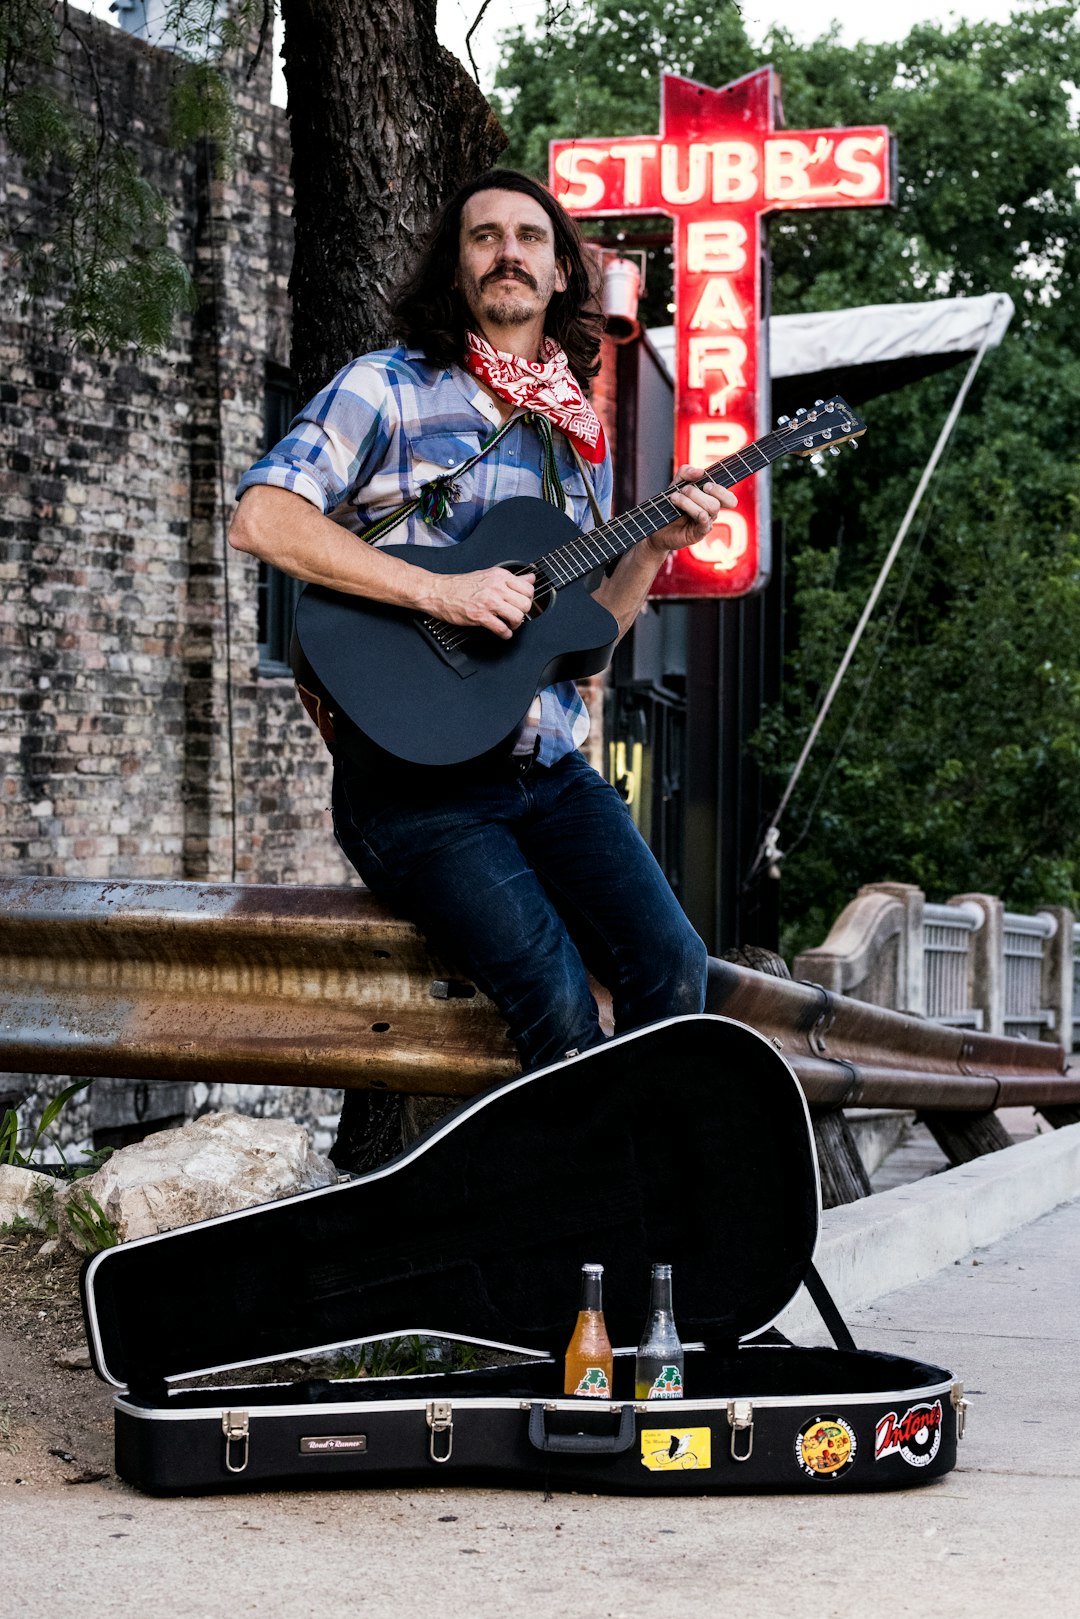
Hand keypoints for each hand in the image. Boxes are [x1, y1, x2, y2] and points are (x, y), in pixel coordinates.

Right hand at [419, 565, 534, 639]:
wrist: (438, 591)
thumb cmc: (460, 585)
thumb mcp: (489, 575)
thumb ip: (511, 578)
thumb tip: (530, 578)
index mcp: (499, 576)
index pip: (528, 588)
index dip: (528, 599)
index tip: (522, 604)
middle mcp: (496, 587)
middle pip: (525, 604)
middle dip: (523, 613)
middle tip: (516, 615)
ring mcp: (488, 602)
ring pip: (517, 616)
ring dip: (515, 624)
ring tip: (509, 624)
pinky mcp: (480, 616)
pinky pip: (502, 629)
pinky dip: (505, 634)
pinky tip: (502, 632)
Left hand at [648, 466, 736, 553]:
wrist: (657, 525)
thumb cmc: (670, 505)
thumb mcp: (676, 483)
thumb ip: (686, 473)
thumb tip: (701, 471)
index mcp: (711, 500)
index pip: (729, 499)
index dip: (721, 490)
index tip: (705, 484)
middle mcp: (711, 513)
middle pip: (717, 502)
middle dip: (698, 492)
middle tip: (684, 489)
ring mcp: (706, 524)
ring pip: (710, 509)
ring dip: (690, 500)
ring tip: (674, 497)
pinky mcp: (698, 533)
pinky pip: (705, 523)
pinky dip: (697, 513)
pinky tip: (683, 510)